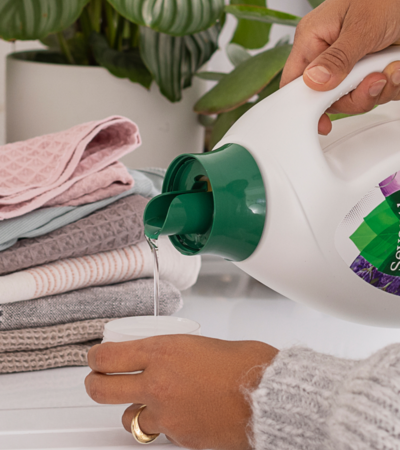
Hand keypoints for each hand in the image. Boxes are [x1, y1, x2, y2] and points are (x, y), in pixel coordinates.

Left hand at [85, 335, 277, 449]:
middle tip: (96, 382)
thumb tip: (168, 357)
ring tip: (148, 404)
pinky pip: (161, 432)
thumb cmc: (244, 365)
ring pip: (129, 418)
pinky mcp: (179, 437)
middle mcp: (157, 382)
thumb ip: (178, 352)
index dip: (96, 357)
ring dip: (133, 410)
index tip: (96, 358)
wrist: (267, 395)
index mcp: (164, 351)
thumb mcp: (203, 344)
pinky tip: (182, 415)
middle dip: (94, 385)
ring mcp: (166, 413)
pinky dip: (165, 425)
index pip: (110, 355)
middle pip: (102, 389)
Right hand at [281, 0, 399, 134]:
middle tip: (373, 81)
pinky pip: (377, 94)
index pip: (295, 83)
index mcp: (314, 39)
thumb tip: (314, 82)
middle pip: (329, 99)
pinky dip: (392, 85)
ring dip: (378, 90)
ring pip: (355, 99)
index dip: (305, 106)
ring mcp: (351, 65)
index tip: (324, 122)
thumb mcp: (361, 26)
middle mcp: (329, 55)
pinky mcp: (371, 70)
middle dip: (355, 97)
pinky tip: (396, 68)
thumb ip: (337, 58)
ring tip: (391, 69)